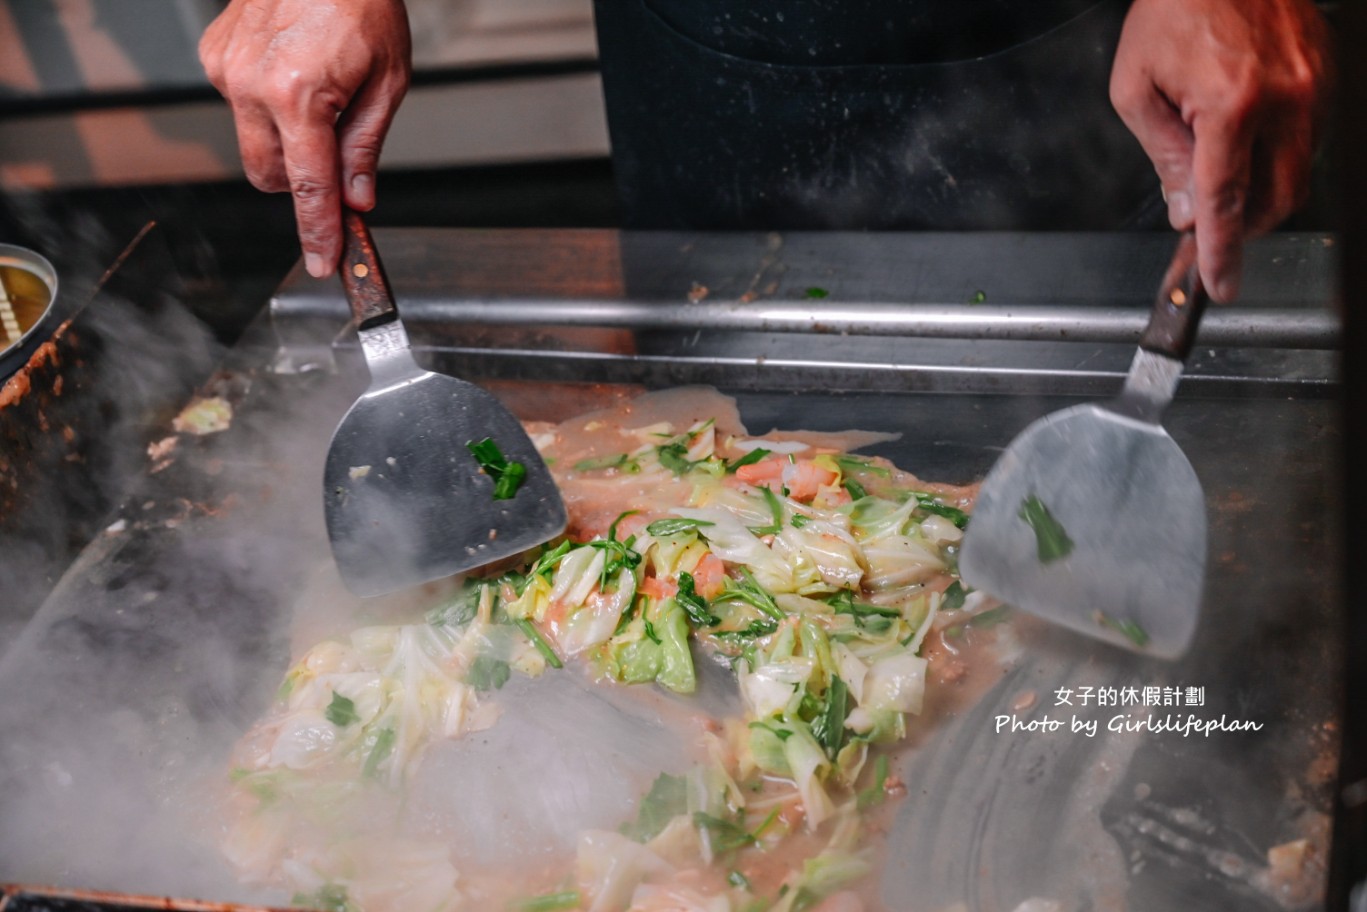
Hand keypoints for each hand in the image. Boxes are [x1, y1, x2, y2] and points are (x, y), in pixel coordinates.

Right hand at [200, 0, 411, 277]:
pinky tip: (294, 71)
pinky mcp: (215, 55)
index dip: (318, 232)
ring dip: (286, 140)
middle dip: (301, 182)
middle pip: (269, 176)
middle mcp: (251, 84)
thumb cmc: (362, 1)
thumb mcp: (388, 81)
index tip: (322, 263)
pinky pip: (240, 105)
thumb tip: (356, 199)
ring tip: (320, 94)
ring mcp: (226, 69)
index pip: (309, 187)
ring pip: (253, 143)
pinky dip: (267, 106)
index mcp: (298, 94)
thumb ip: (366, 147)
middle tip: (337, 155)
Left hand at [1110, 0, 1329, 301]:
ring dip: (1260, 193)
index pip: (1226, 202)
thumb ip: (1163, 157)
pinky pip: (1309, 138)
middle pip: (1275, 198)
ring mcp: (1315, 85)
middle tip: (1210, 232)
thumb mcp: (1137, 88)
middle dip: (1242, 227)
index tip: (1221, 285)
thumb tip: (1186, 210)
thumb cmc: (1172, 9)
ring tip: (1221, 181)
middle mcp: (1286, 98)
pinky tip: (1246, 147)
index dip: (1221, 253)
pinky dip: (1277, 157)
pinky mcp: (1326, 74)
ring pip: (1297, 172)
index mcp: (1232, 104)